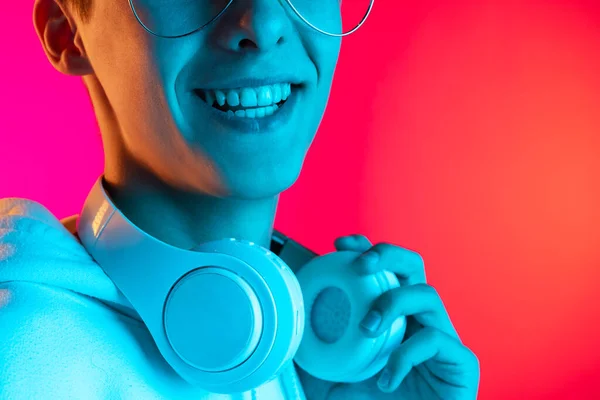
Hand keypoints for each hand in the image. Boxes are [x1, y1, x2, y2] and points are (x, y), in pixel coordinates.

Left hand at [297, 234, 479, 399]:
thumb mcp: (334, 380)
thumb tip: (286, 339)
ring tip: (367, 328)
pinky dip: (406, 355)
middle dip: (387, 255)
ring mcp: (443, 337)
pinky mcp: (461, 361)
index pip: (386, 268)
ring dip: (393, 302)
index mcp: (395, 316)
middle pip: (413, 265)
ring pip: (428, 294)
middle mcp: (419, 319)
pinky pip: (435, 341)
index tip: (340, 245)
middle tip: (361, 268)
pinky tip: (387, 378)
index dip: (367, 248)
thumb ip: (317, 358)